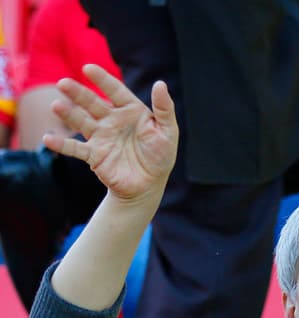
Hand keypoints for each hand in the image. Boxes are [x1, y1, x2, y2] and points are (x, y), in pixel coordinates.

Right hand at [44, 64, 177, 202]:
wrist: (148, 185)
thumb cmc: (160, 156)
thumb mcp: (168, 132)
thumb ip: (164, 109)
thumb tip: (160, 83)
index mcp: (130, 111)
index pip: (115, 91)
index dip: (102, 80)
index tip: (88, 68)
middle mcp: (112, 120)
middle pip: (92, 103)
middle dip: (78, 93)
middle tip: (63, 83)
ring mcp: (101, 136)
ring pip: (81, 121)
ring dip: (68, 114)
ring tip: (56, 106)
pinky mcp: (94, 155)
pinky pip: (75, 148)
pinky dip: (62, 144)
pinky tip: (48, 139)